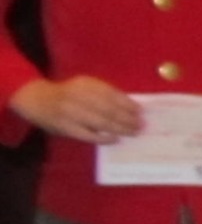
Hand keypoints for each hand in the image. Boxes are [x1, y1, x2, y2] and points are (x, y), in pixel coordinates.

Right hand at [9, 75, 141, 143]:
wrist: (38, 100)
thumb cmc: (68, 94)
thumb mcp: (84, 86)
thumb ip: (103, 93)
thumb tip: (131, 106)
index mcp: (86, 85)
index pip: (111, 95)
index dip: (128, 104)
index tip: (141, 111)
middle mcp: (78, 97)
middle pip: (108, 110)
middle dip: (127, 118)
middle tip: (141, 125)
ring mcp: (71, 113)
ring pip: (100, 122)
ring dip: (119, 128)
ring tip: (133, 132)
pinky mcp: (66, 127)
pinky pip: (87, 135)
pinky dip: (102, 138)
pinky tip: (114, 139)